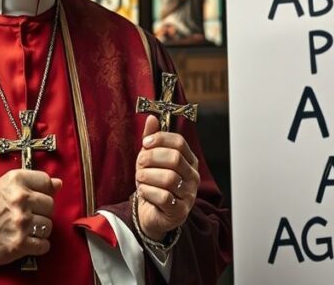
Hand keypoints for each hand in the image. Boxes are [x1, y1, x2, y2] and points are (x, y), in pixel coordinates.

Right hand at [0, 170, 62, 265]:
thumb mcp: (5, 187)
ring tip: (24, 228)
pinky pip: (44, 245)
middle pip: (50, 204)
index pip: (47, 181)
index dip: (42, 191)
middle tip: (26, 215)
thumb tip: (58, 183)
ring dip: (39, 230)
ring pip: (49, 225)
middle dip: (41, 212)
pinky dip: (37, 246)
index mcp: (16, 181)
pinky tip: (26, 240)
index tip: (34, 197)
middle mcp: (19, 199)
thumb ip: (32, 182)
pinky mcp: (20, 243)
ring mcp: (21, 222)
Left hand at [135, 115, 199, 240]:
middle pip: (174, 158)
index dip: (160, 139)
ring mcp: (189, 195)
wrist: (152, 214)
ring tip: (140, 179)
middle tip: (140, 164)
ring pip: (168, 178)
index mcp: (189, 161)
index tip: (145, 143)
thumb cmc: (153, 184)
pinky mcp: (180, 211)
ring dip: (147, 177)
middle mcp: (193, 176)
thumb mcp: (150, 159)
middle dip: (152, 158)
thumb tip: (151, 119)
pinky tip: (144, 192)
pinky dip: (147, 192)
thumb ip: (151, 140)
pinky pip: (162, 196)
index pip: (179, 142)